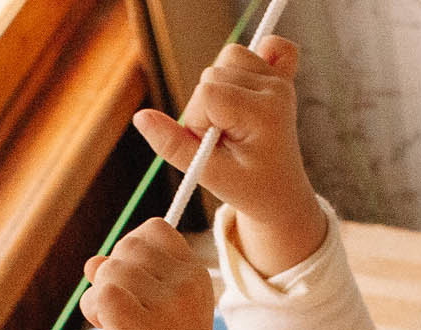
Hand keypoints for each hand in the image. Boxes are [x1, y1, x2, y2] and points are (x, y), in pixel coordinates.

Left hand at [78, 218, 217, 329]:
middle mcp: (185, 287)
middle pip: (127, 247)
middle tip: (120, 314)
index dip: (130, 250)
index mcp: (194, 277)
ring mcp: (167, 308)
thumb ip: (126, 282)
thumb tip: (92, 262)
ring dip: (96, 298)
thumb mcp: (150, 314)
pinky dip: (94, 312)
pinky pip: (102, 296)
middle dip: (110, 276)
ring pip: (110, 271)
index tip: (132, 285)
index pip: (153, 229)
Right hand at [132, 37, 326, 277]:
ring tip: (233, 121)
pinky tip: (249, 91)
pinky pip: (264, 46)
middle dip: (206, 107)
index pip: (206, 93)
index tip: (214, 145)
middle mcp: (274, 89)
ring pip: (228, 57)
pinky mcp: (279, 75)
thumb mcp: (206, 173)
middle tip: (224, 137)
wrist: (279, 191)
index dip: (198, 121)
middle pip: (213, 72)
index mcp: (262, 113)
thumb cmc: (246, 186)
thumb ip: (172, 145)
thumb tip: (141, 117)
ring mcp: (279, 79)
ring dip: (219, 88)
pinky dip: (249, 63)